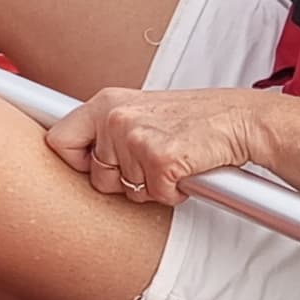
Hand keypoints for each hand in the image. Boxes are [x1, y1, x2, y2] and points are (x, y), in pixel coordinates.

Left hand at [43, 86, 299, 207]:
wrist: (241, 120)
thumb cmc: (194, 120)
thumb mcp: (141, 112)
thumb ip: (107, 128)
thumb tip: (72, 155)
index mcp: (106, 102)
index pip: (59, 140)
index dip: (72, 162)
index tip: (87, 167)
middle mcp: (116, 117)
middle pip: (96, 176)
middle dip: (123, 181)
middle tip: (151, 162)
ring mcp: (136, 138)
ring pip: (128, 191)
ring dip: (152, 186)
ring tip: (174, 160)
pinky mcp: (161, 160)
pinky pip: (157, 196)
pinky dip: (175, 192)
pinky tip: (187, 170)